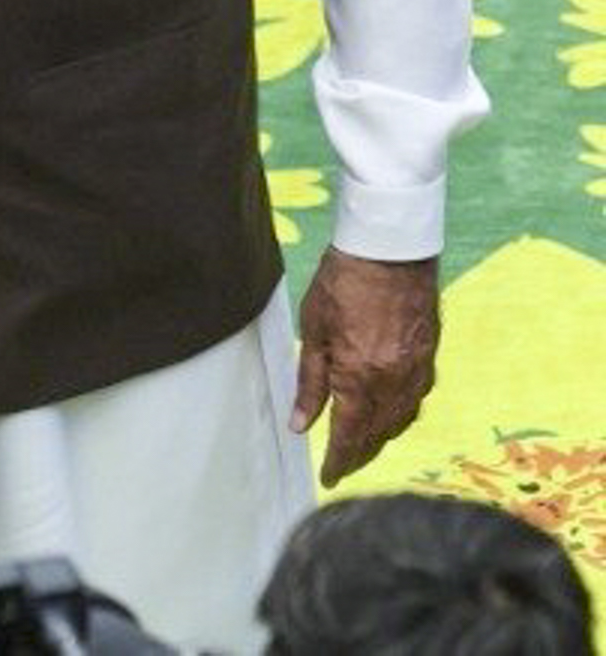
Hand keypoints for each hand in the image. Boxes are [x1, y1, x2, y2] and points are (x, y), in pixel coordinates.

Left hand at [296, 250, 438, 483]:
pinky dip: (399, 413)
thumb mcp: (313, 331)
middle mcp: (395, 383)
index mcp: (361, 378)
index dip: (339, 460)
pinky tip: (387, 412)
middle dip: (360, 453)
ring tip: (361, 444)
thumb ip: (310, 382)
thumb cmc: (341, 285)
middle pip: (378, 433)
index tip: (329, 478)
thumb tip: (301, 424)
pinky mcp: (430, 358)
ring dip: (381, 436)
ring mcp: (418, 372)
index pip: (350, 434)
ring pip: (400, 419)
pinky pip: (415, 399)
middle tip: (342, 465)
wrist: (390, 253)